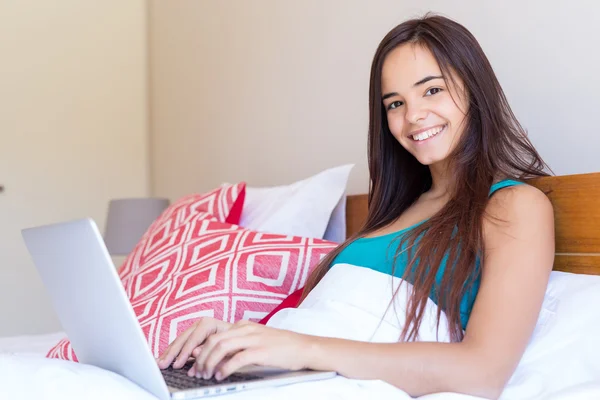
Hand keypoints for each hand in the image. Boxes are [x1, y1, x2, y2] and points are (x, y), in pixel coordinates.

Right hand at [156, 317, 232, 372]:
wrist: (240, 336)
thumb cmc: (235, 341)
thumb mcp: (227, 346)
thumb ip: (212, 349)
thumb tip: (194, 354)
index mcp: (209, 323)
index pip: (194, 338)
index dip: (185, 352)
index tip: (178, 364)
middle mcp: (200, 324)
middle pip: (183, 338)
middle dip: (172, 353)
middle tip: (163, 364)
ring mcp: (195, 329)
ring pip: (179, 340)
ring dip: (169, 353)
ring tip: (160, 363)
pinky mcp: (193, 336)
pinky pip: (180, 344)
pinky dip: (172, 352)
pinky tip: (164, 359)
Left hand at [192, 320, 312, 380]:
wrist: (304, 347)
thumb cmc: (280, 348)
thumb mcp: (255, 342)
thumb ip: (237, 346)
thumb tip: (215, 356)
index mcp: (243, 326)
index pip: (214, 334)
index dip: (200, 350)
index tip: (193, 363)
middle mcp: (246, 329)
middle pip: (214, 340)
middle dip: (201, 357)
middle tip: (197, 372)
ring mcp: (254, 339)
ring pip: (222, 347)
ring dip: (210, 362)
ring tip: (207, 375)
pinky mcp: (262, 350)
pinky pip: (238, 358)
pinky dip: (225, 368)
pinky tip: (221, 376)